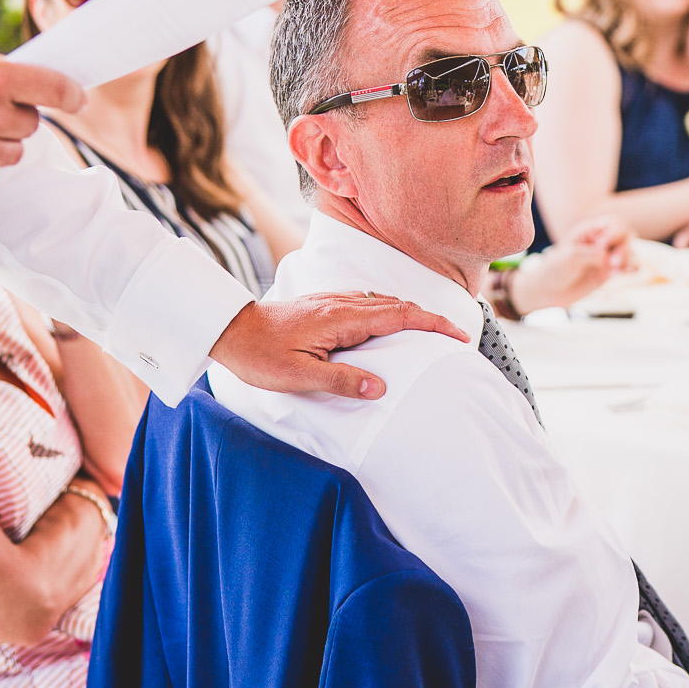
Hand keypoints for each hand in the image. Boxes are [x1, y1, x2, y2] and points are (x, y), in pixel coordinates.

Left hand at [209, 294, 468, 401]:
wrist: (230, 329)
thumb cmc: (260, 355)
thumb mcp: (298, 376)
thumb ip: (341, 380)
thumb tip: (380, 387)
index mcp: (341, 319)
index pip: (399, 315)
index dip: (432, 324)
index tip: (458, 335)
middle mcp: (341, 303)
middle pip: (397, 304)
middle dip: (430, 318)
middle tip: (455, 336)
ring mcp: (332, 301)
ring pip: (382, 302)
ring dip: (411, 313)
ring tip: (430, 332)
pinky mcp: (324, 304)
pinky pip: (367, 303)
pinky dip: (389, 311)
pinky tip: (389, 324)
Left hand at [511, 216, 634, 313]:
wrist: (550, 291)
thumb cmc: (555, 269)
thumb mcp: (570, 257)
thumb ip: (592, 253)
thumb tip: (610, 256)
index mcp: (590, 230)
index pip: (613, 222)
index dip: (614, 231)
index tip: (602, 245)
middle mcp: (602, 240)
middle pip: (626, 234)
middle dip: (623, 246)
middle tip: (612, 262)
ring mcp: (607, 256)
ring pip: (629, 250)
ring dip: (627, 258)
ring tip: (615, 271)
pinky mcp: (610, 271)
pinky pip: (628, 266)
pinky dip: (630, 268)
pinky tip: (624, 273)